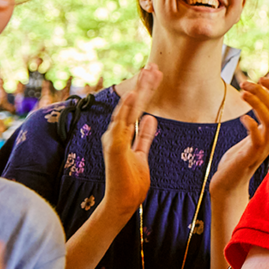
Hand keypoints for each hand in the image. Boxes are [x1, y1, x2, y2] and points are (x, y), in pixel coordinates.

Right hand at [101, 65, 161, 217]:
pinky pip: (121, 125)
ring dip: (138, 91)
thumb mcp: (142, 153)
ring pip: (127, 109)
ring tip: (148, 73)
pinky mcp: (114, 148)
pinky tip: (133, 95)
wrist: (122, 202)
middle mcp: (115, 133)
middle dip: (143, 84)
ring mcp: (113, 139)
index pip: (135, 106)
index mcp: (122, 134)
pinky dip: (126, 109)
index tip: (154, 73)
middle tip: (155, 66)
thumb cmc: (130, 181)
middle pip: (131, 104)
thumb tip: (151, 118)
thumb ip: (145, 136)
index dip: (145, 89)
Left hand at [211, 78, 268, 197]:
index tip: (261, 77)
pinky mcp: (252, 155)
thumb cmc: (237, 157)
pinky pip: (257, 137)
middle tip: (244, 83)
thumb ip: (257, 119)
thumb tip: (256, 95)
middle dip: (262, 91)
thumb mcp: (252, 134)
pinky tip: (243, 117)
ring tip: (243, 92)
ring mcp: (264, 146)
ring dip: (257, 103)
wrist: (229, 183)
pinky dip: (251, 125)